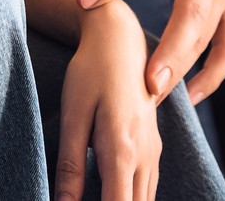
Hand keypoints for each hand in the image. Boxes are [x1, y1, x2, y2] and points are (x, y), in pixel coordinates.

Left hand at [59, 0, 162, 200]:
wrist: (120, 39)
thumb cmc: (91, 73)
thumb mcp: (73, 118)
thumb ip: (70, 167)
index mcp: (122, 152)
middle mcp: (145, 157)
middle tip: (82, 200)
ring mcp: (154, 151)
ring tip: (95, 196)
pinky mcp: (153, 146)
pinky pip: (147, 187)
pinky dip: (131, 198)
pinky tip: (111, 195)